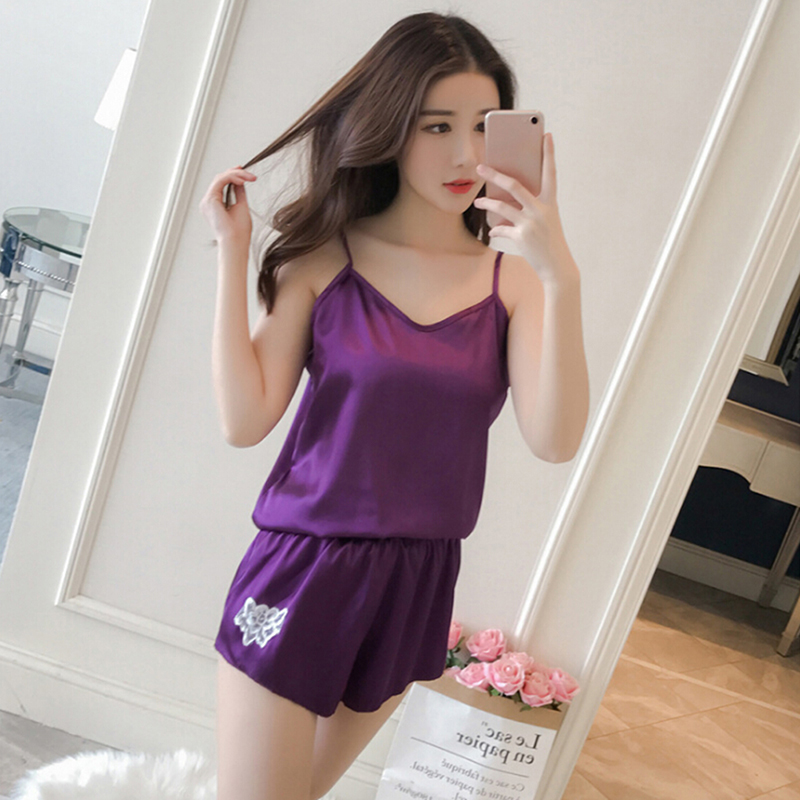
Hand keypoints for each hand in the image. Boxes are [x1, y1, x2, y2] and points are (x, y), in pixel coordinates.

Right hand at [198, 166, 256, 247]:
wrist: (236, 242)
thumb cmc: (240, 231)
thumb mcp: (241, 206)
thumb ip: (238, 193)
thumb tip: (240, 181)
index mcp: (214, 205)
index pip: (221, 184)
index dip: (232, 176)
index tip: (245, 174)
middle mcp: (208, 202)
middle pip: (220, 179)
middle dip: (235, 173)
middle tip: (248, 174)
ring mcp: (207, 201)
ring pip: (220, 178)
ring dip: (236, 174)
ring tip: (249, 177)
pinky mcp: (210, 200)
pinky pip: (221, 181)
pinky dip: (232, 177)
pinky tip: (243, 179)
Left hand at [473, 133, 574, 285]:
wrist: (556, 266)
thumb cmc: (550, 241)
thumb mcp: (546, 220)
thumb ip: (531, 208)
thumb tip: (506, 202)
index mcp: (551, 202)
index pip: (551, 173)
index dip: (549, 154)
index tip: (547, 135)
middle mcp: (541, 210)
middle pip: (514, 186)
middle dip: (495, 175)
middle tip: (480, 167)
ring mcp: (530, 223)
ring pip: (502, 207)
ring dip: (487, 203)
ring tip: (477, 201)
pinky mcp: (521, 236)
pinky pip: (501, 229)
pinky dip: (496, 229)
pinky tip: (492, 231)